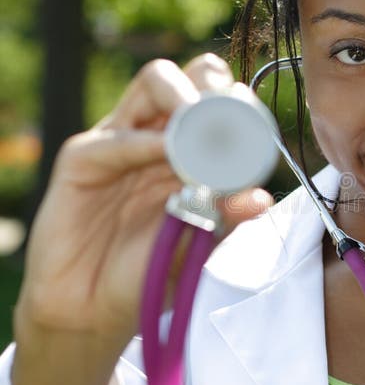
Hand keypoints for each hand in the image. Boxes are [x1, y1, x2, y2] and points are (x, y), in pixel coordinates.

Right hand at [14, 54, 273, 361]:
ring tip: (202, 131)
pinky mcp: (83, 157)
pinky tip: (166, 155)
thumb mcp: (197, 248)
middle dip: (216, 86)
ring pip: (155, 82)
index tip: (257, 135)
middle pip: (192, 76)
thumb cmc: (147, 275)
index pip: (223, 104)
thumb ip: (226, 220)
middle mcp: (159, 137)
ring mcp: (121, 141)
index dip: (243, 109)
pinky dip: (146, 142)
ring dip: (185, 96)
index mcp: (192, 153)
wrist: (90, 309)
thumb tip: (261, 197)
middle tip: (230, 119)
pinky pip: (117, 137)